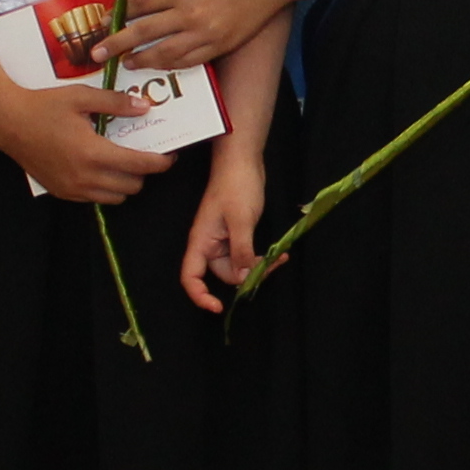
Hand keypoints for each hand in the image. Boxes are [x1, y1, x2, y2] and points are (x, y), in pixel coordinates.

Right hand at [0, 77, 170, 204]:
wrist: (7, 122)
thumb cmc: (44, 106)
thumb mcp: (82, 97)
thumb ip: (116, 103)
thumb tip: (144, 107)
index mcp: (93, 153)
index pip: (140, 166)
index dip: (161, 162)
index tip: (170, 156)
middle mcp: (85, 177)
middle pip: (132, 186)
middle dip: (143, 171)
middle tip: (144, 154)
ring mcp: (72, 189)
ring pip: (115, 197)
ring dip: (125, 182)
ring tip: (122, 161)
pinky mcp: (61, 192)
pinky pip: (95, 198)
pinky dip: (105, 188)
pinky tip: (101, 168)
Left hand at [99, 0, 292, 75]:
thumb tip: (158, 1)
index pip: (139, 5)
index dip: (118, 14)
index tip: (104, 21)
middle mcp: (189, 14)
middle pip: (143, 32)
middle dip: (116, 44)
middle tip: (97, 54)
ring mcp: (206, 33)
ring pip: (165, 53)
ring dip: (143, 59)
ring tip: (128, 63)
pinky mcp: (221, 44)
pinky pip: (190, 59)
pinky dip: (171, 64)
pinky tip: (160, 65)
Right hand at [179, 139, 270, 308]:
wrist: (243, 161)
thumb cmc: (236, 185)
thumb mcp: (241, 219)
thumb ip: (241, 250)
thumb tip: (243, 277)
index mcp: (201, 242)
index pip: (190, 277)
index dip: (200, 296)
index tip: (218, 308)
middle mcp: (210, 244)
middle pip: (223, 274)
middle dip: (246, 275)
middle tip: (271, 267)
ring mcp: (223, 240)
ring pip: (238, 266)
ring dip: (257, 266)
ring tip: (279, 258)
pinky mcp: (237, 234)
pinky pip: (246, 254)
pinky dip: (260, 257)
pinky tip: (278, 253)